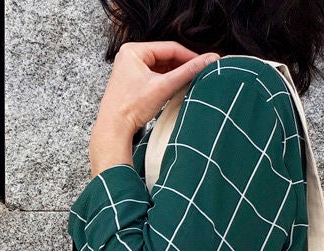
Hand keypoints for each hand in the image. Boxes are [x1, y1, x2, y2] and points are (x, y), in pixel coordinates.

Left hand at [89, 42, 220, 176]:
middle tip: (199, 73)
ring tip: (190, 82)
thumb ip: (188, 72)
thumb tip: (210, 59)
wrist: (113, 130)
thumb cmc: (131, 108)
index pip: (169, 48)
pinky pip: (154, 76)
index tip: (204, 63)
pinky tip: (176, 88)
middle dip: (182, 66)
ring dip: (175, 74)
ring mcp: (129, 69)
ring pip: (160, 67)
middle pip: (165, 57)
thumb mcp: (164, 87)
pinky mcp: (131, 82)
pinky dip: (166, 81)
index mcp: (133, 50)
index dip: (189, 56)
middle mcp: (130, 56)